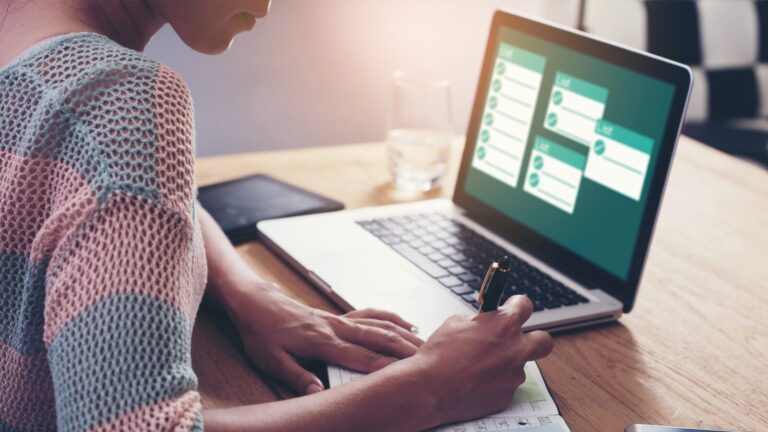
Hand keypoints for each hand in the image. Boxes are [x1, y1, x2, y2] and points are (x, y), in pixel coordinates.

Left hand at [226, 281, 422, 394]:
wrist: (255, 302)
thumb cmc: (261, 333)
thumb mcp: (270, 360)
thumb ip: (296, 375)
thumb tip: (318, 392)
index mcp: (321, 342)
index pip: (361, 357)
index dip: (386, 366)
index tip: (408, 373)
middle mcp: (335, 328)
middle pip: (379, 338)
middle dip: (406, 349)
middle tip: (430, 359)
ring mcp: (339, 319)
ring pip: (379, 325)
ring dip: (404, 334)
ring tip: (427, 344)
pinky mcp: (338, 316)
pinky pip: (370, 314)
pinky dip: (390, 317)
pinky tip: (405, 322)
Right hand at [408, 295, 552, 424]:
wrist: (430, 387)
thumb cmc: (439, 354)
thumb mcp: (455, 323)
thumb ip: (478, 322)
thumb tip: (482, 324)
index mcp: (504, 325)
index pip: (525, 305)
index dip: (516, 305)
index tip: (511, 308)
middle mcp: (516, 349)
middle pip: (544, 341)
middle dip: (534, 338)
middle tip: (518, 340)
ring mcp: (513, 375)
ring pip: (519, 366)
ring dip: (505, 364)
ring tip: (479, 366)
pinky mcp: (507, 396)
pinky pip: (505, 385)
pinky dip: (494, 382)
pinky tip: (475, 381)